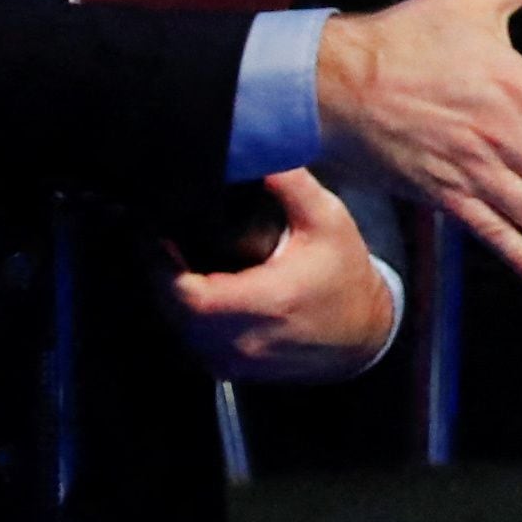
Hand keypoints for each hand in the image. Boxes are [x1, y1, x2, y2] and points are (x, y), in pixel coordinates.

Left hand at [166, 168, 398, 384]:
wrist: (367, 331)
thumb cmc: (345, 274)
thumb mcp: (327, 219)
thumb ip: (291, 184)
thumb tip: (255, 150)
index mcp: (266, 301)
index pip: (187, 294)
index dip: (160, 265)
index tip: (154, 232)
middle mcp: (247, 339)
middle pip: (173, 312)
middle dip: (160, 275)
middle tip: (158, 240)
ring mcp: (239, 361)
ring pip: (179, 331)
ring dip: (170, 298)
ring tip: (171, 261)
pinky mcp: (236, 371)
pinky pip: (193, 344)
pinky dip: (186, 319)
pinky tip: (193, 292)